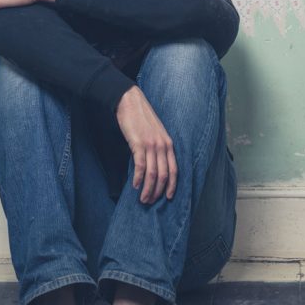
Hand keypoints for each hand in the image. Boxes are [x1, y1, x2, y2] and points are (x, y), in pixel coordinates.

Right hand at [116, 86, 177, 203]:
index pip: (175, 170)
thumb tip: (153, 166)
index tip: (168, 198)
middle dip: (158, 192)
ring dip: (148, 189)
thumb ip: (157, 148)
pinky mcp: (138, 144)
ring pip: (153, 174)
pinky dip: (138, 178)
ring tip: (143, 199)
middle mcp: (163, 146)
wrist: (130, 101)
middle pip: (164, 175)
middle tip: (150, 202)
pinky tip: (135, 186)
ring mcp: (151, 145)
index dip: (172, 186)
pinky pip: (140, 166)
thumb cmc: (141, 118)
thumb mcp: (155, 134)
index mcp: (169, 144)